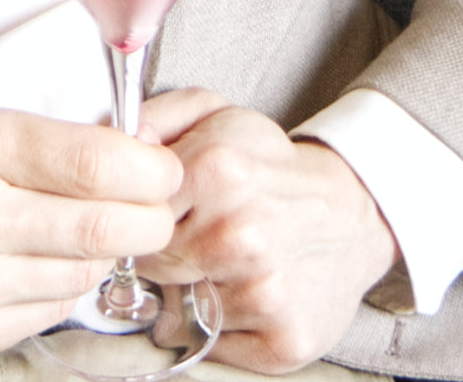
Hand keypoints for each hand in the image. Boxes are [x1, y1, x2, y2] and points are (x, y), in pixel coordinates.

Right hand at [0, 106, 181, 361]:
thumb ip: (49, 142)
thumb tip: (137, 158)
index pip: (95, 164)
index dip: (149, 170)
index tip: (163, 169)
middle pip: (103, 227)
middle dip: (151, 218)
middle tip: (157, 206)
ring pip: (83, 275)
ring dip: (106, 253)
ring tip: (92, 228)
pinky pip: (49, 312)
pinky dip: (66, 286)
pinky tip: (49, 261)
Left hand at [139, 89, 398, 374]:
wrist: (351, 213)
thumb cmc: (271, 165)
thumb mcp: (217, 115)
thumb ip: (157, 116)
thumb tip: (112, 136)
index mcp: (220, 167)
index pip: (133, 213)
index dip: (141, 216)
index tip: (162, 212)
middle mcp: (241, 233)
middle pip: (153, 266)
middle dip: (166, 255)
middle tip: (199, 236)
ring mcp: (264, 291)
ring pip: (181, 310)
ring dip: (194, 292)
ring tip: (227, 262)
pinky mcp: (283, 340)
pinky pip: (215, 348)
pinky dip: (222, 328)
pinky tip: (247, 293)